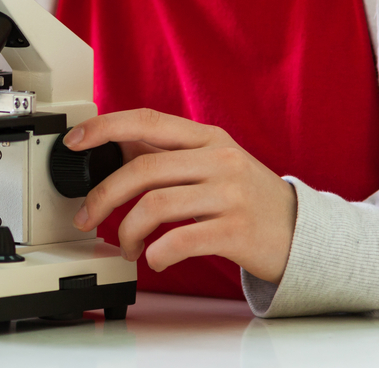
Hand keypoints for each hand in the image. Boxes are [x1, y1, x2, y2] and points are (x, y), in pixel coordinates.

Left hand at [64, 109, 297, 283]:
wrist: (302, 232)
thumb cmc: (247, 196)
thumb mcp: (213, 161)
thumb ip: (169, 154)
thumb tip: (113, 147)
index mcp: (206, 137)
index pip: (147, 120)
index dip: (106, 127)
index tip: (76, 140)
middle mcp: (218, 159)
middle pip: (143, 168)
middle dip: (103, 195)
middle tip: (86, 215)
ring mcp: (228, 194)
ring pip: (156, 206)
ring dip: (127, 231)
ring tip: (126, 245)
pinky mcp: (236, 231)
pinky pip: (180, 240)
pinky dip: (157, 253)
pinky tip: (154, 258)